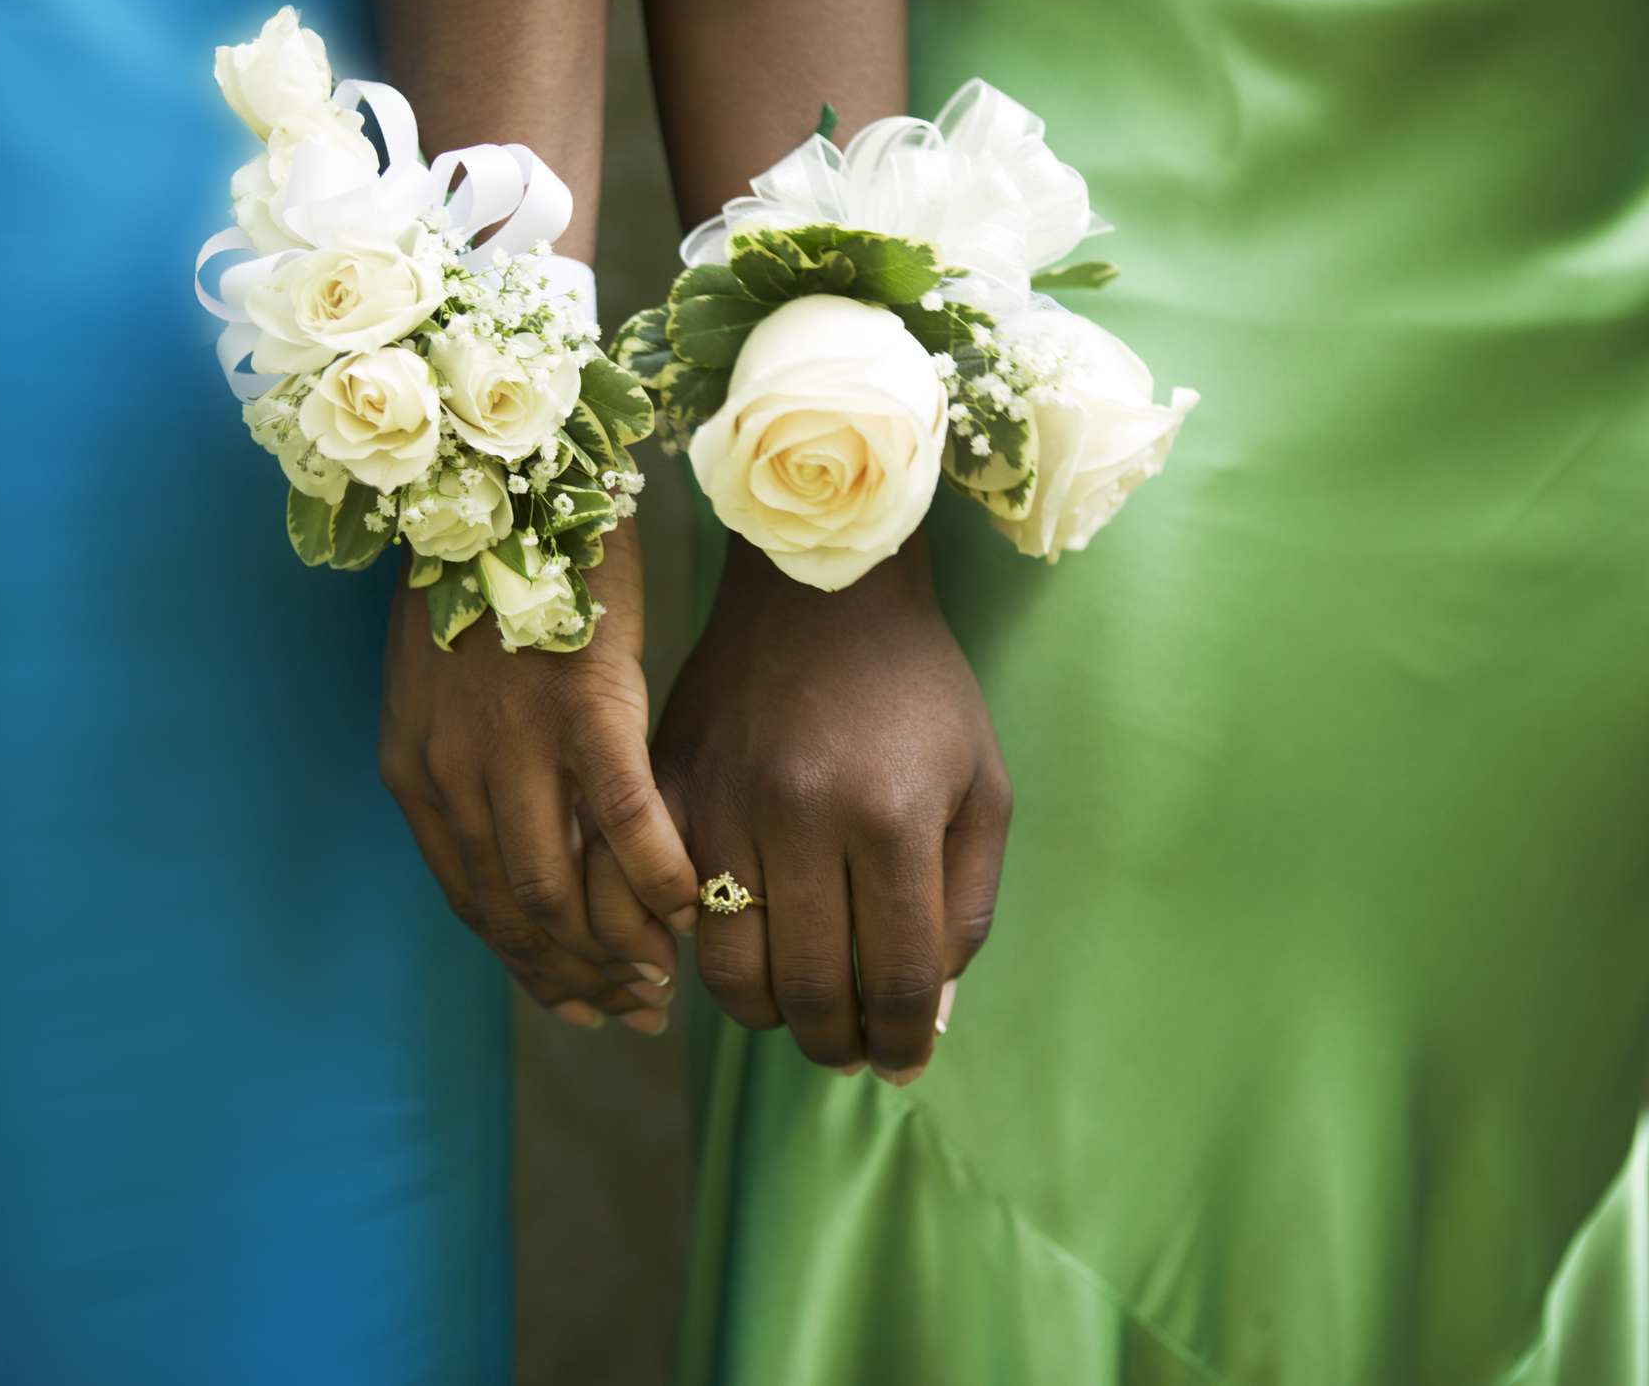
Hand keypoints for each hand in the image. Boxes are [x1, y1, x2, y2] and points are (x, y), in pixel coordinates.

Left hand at [379, 520, 698, 1032]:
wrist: (502, 472)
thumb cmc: (485, 568)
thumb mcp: (449, 680)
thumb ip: (475, 764)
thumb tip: (533, 838)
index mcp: (416, 771)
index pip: (472, 899)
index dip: (526, 964)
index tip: (574, 1003)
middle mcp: (454, 773)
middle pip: (513, 909)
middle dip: (574, 976)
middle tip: (633, 1014)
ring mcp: (514, 744)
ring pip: (561, 886)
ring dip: (617, 948)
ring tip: (665, 982)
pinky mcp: (582, 707)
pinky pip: (624, 822)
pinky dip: (659, 878)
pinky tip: (694, 909)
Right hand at [649, 531, 1009, 1079]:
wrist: (819, 586)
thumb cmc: (919, 690)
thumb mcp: (983, 789)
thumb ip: (964, 909)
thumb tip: (922, 1018)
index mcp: (889, 819)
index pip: (893, 979)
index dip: (900, 1042)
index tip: (902, 1063)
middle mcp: (799, 819)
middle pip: (806, 990)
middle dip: (836, 1045)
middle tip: (849, 1052)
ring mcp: (722, 805)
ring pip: (728, 969)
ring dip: (766, 1016)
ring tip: (795, 1012)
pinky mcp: (669, 790)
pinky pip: (666, 910)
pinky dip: (700, 956)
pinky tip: (739, 953)